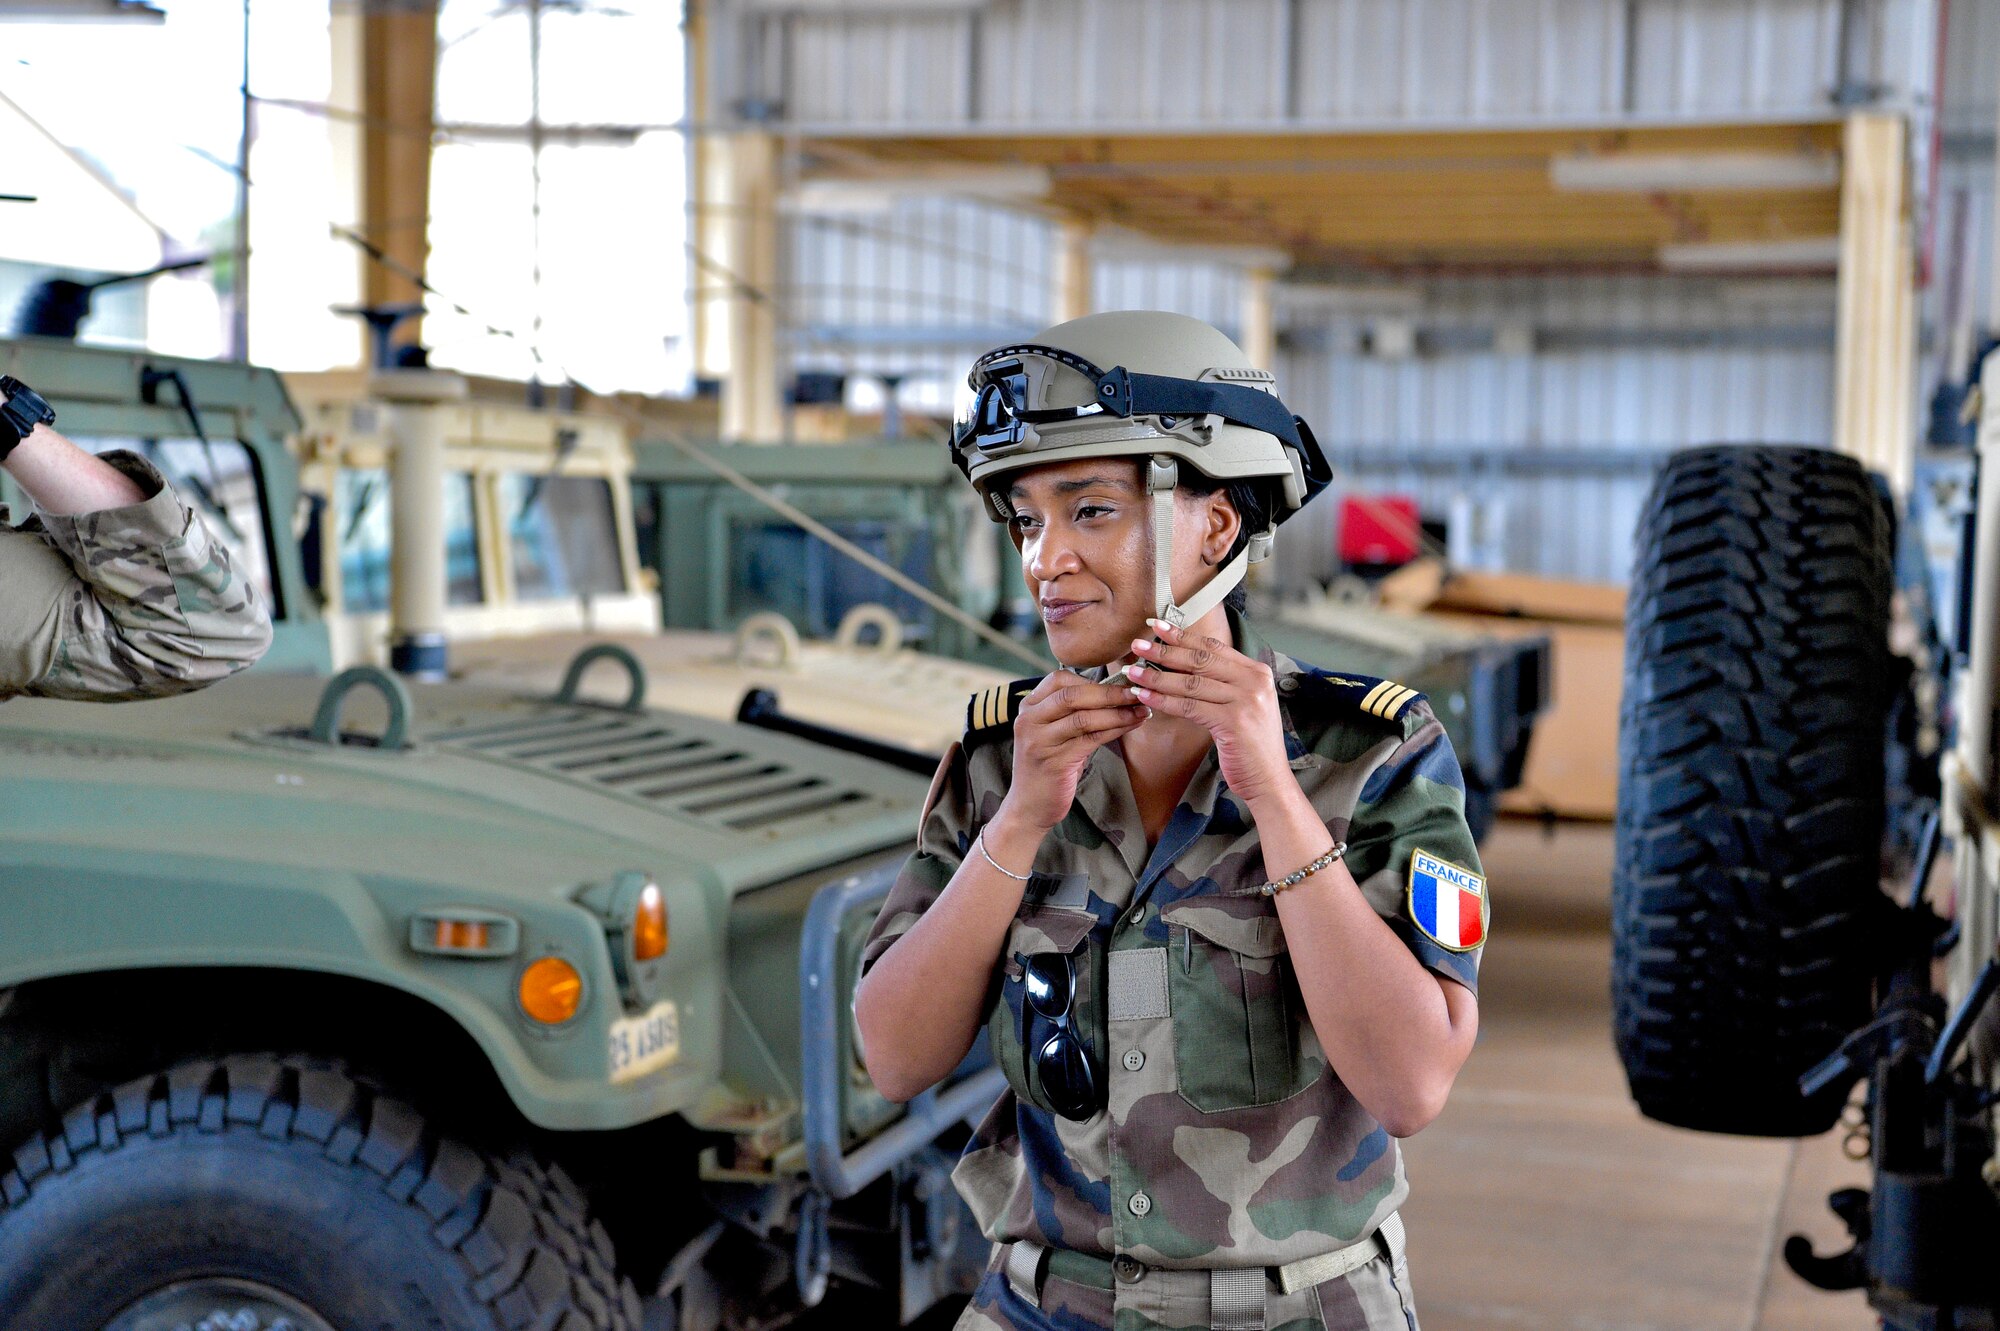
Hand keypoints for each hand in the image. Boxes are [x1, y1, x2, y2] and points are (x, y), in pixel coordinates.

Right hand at [999, 670, 1149, 832]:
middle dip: (1110, 692)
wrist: (1029, 807)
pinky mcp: (1054, 762)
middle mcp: (1029, 721)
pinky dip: (1115, 730)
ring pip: (1084, 718)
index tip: (1119, 682)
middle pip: (1073, 695)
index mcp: (1028, 708)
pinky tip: (1131, 725)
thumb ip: (1073, 712)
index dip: (1092, 679)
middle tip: (1137, 692)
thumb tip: (1115, 690)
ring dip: (1118, 712)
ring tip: (1141, 710)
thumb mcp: (1054, 733)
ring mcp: (1039, 742)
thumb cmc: (1049, 766)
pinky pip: (1091, 740)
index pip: (1059, 680)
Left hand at [1125, 619, 1294, 806]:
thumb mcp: (1242, 705)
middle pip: (1200, 660)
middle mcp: (1254, 681)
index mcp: (1257, 672)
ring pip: (1191, 682)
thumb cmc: (1249, 745)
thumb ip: (1223, 683)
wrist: (1268, 779)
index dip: (1183, 635)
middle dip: (1165, 651)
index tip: (1157, 627)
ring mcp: (1246, 700)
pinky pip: (1190, 706)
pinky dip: (1164, 700)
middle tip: (1137, 645)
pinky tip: (1145, 696)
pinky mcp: (1234, 722)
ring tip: (1133, 672)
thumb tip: (1181, 664)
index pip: (1213, 646)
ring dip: (1158, 676)